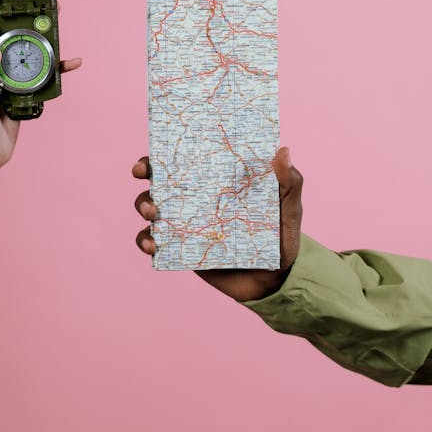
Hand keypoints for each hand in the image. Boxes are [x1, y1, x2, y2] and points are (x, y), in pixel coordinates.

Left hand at [0, 1, 81, 184]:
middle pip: (7, 39)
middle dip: (21, 22)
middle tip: (36, 5)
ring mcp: (7, 80)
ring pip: (27, 54)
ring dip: (43, 42)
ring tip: (57, 25)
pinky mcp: (23, 92)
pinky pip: (41, 76)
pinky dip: (56, 71)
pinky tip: (70, 64)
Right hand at [133, 147, 302, 301]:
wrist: (275, 281)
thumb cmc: (281, 237)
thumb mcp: (288, 208)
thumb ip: (288, 182)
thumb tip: (284, 151)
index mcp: (216, 180)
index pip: (188, 158)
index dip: (167, 150)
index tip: (154, 151)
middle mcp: (195, 198)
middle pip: (161, 178)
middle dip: (146, 171)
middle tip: (142, 174)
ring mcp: (185, 224)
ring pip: (151, 208)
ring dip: (143, 205)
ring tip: (153, 215)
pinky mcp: (180, 250)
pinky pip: (154, 242)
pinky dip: (145, 240)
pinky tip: (152, 245)